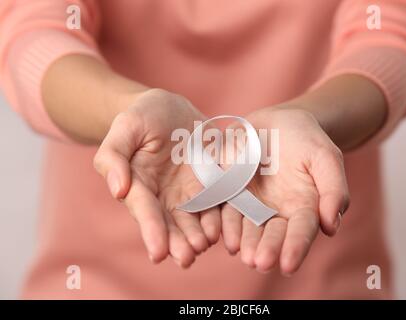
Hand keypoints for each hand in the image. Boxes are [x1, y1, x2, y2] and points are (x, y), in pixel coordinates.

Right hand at [94, 89, 220, 267]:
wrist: (172, 109)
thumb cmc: (143, 116)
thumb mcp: (126, 127)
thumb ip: (114, 156)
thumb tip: (118, 190)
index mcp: (139, 185)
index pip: (145, 210)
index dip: (152, 231)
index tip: (159, 253)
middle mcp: (163, 196)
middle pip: (170, 224)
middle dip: (178, 243)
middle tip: (187, 258)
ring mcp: (188, 192)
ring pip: (194, 220)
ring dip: (199, 236)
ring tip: (205, 245)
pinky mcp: (210, 185)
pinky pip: (216, 204)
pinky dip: (220, 218)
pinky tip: (223, 228)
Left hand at [221, 106, 349, 275]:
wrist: (277, 121)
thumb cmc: (306, 139)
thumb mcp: (325, 157)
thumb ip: (333, 189)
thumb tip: (331, 227)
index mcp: (304, 207)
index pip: (301, 231)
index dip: (296, 247)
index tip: (288, 264)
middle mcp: (276, 212)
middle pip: (272, 234)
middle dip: (267, 249)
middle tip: (260, 262)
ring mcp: (252, 204)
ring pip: (247, 227)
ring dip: (244, 241)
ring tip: (242, 253)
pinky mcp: (230, 192)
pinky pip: (226, 209)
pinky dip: (225, 222)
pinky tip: (224, 234)